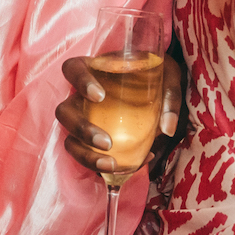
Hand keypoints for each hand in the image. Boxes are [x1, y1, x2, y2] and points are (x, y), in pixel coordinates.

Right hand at [55, 53, 184, 175]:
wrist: (156, 89)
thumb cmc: (156, 75)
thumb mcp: (168, 75)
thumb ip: (170, 95)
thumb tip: (167, 128)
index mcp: (94, 70)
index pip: (73, 68)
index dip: (80, 81)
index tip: (99, 96)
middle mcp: (82, 95)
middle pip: (64, 111)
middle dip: (81, 129)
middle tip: (107, 142)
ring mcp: (83, 118)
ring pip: (69, 138)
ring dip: (85, 154)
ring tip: (110, 164)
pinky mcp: (89, 139)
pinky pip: (86, 154)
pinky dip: (102, 164)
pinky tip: (126, 166)